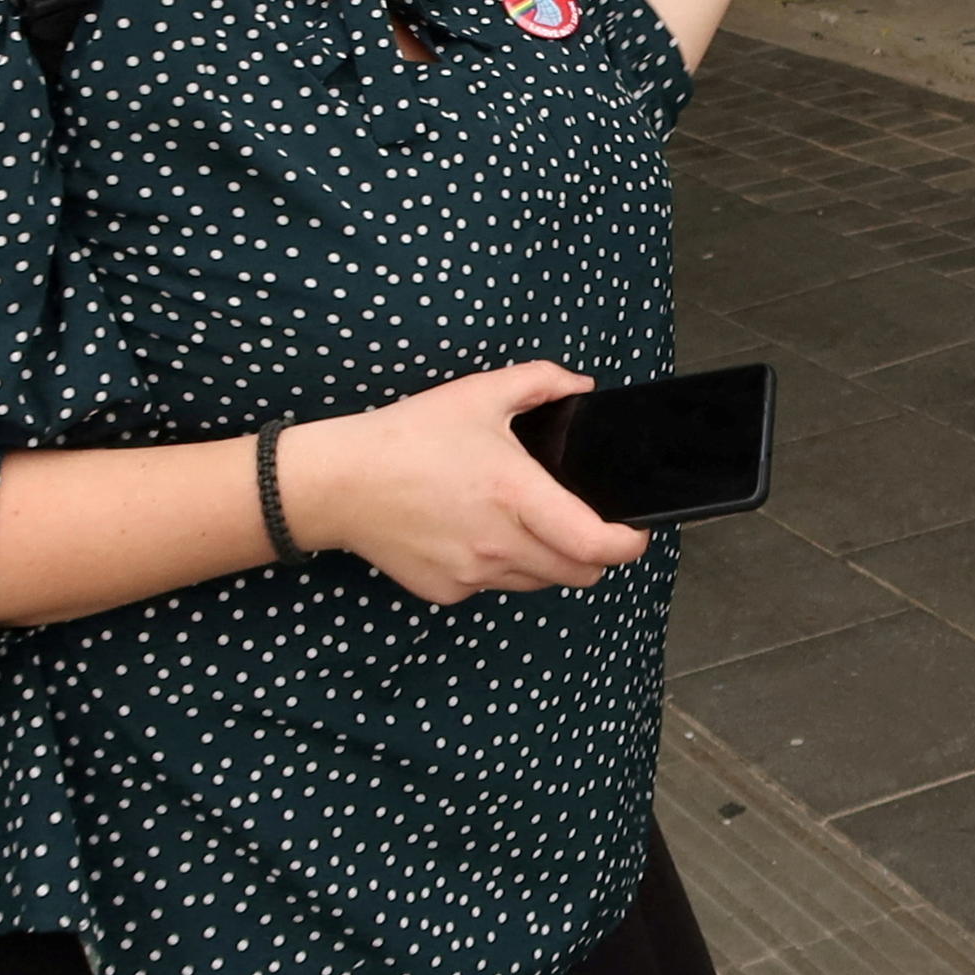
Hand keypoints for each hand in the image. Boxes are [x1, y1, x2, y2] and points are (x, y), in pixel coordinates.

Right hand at [275, 362, 647, 604]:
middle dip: (594, 553)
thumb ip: (541, 383)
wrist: (338, 483)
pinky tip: (477, 532)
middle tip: (586, 523)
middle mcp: (498, 544)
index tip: (636, 533)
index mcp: (515, 496)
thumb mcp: (479, 394)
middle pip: (578, 573)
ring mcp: (472, 574)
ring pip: (538, 582)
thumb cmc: (408, 436)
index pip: (593, 544)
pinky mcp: (447, 591)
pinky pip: (495, 586)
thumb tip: (582, 387)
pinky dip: (501, 566)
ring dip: (549, 560)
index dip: (627, 545)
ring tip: (526, 522)